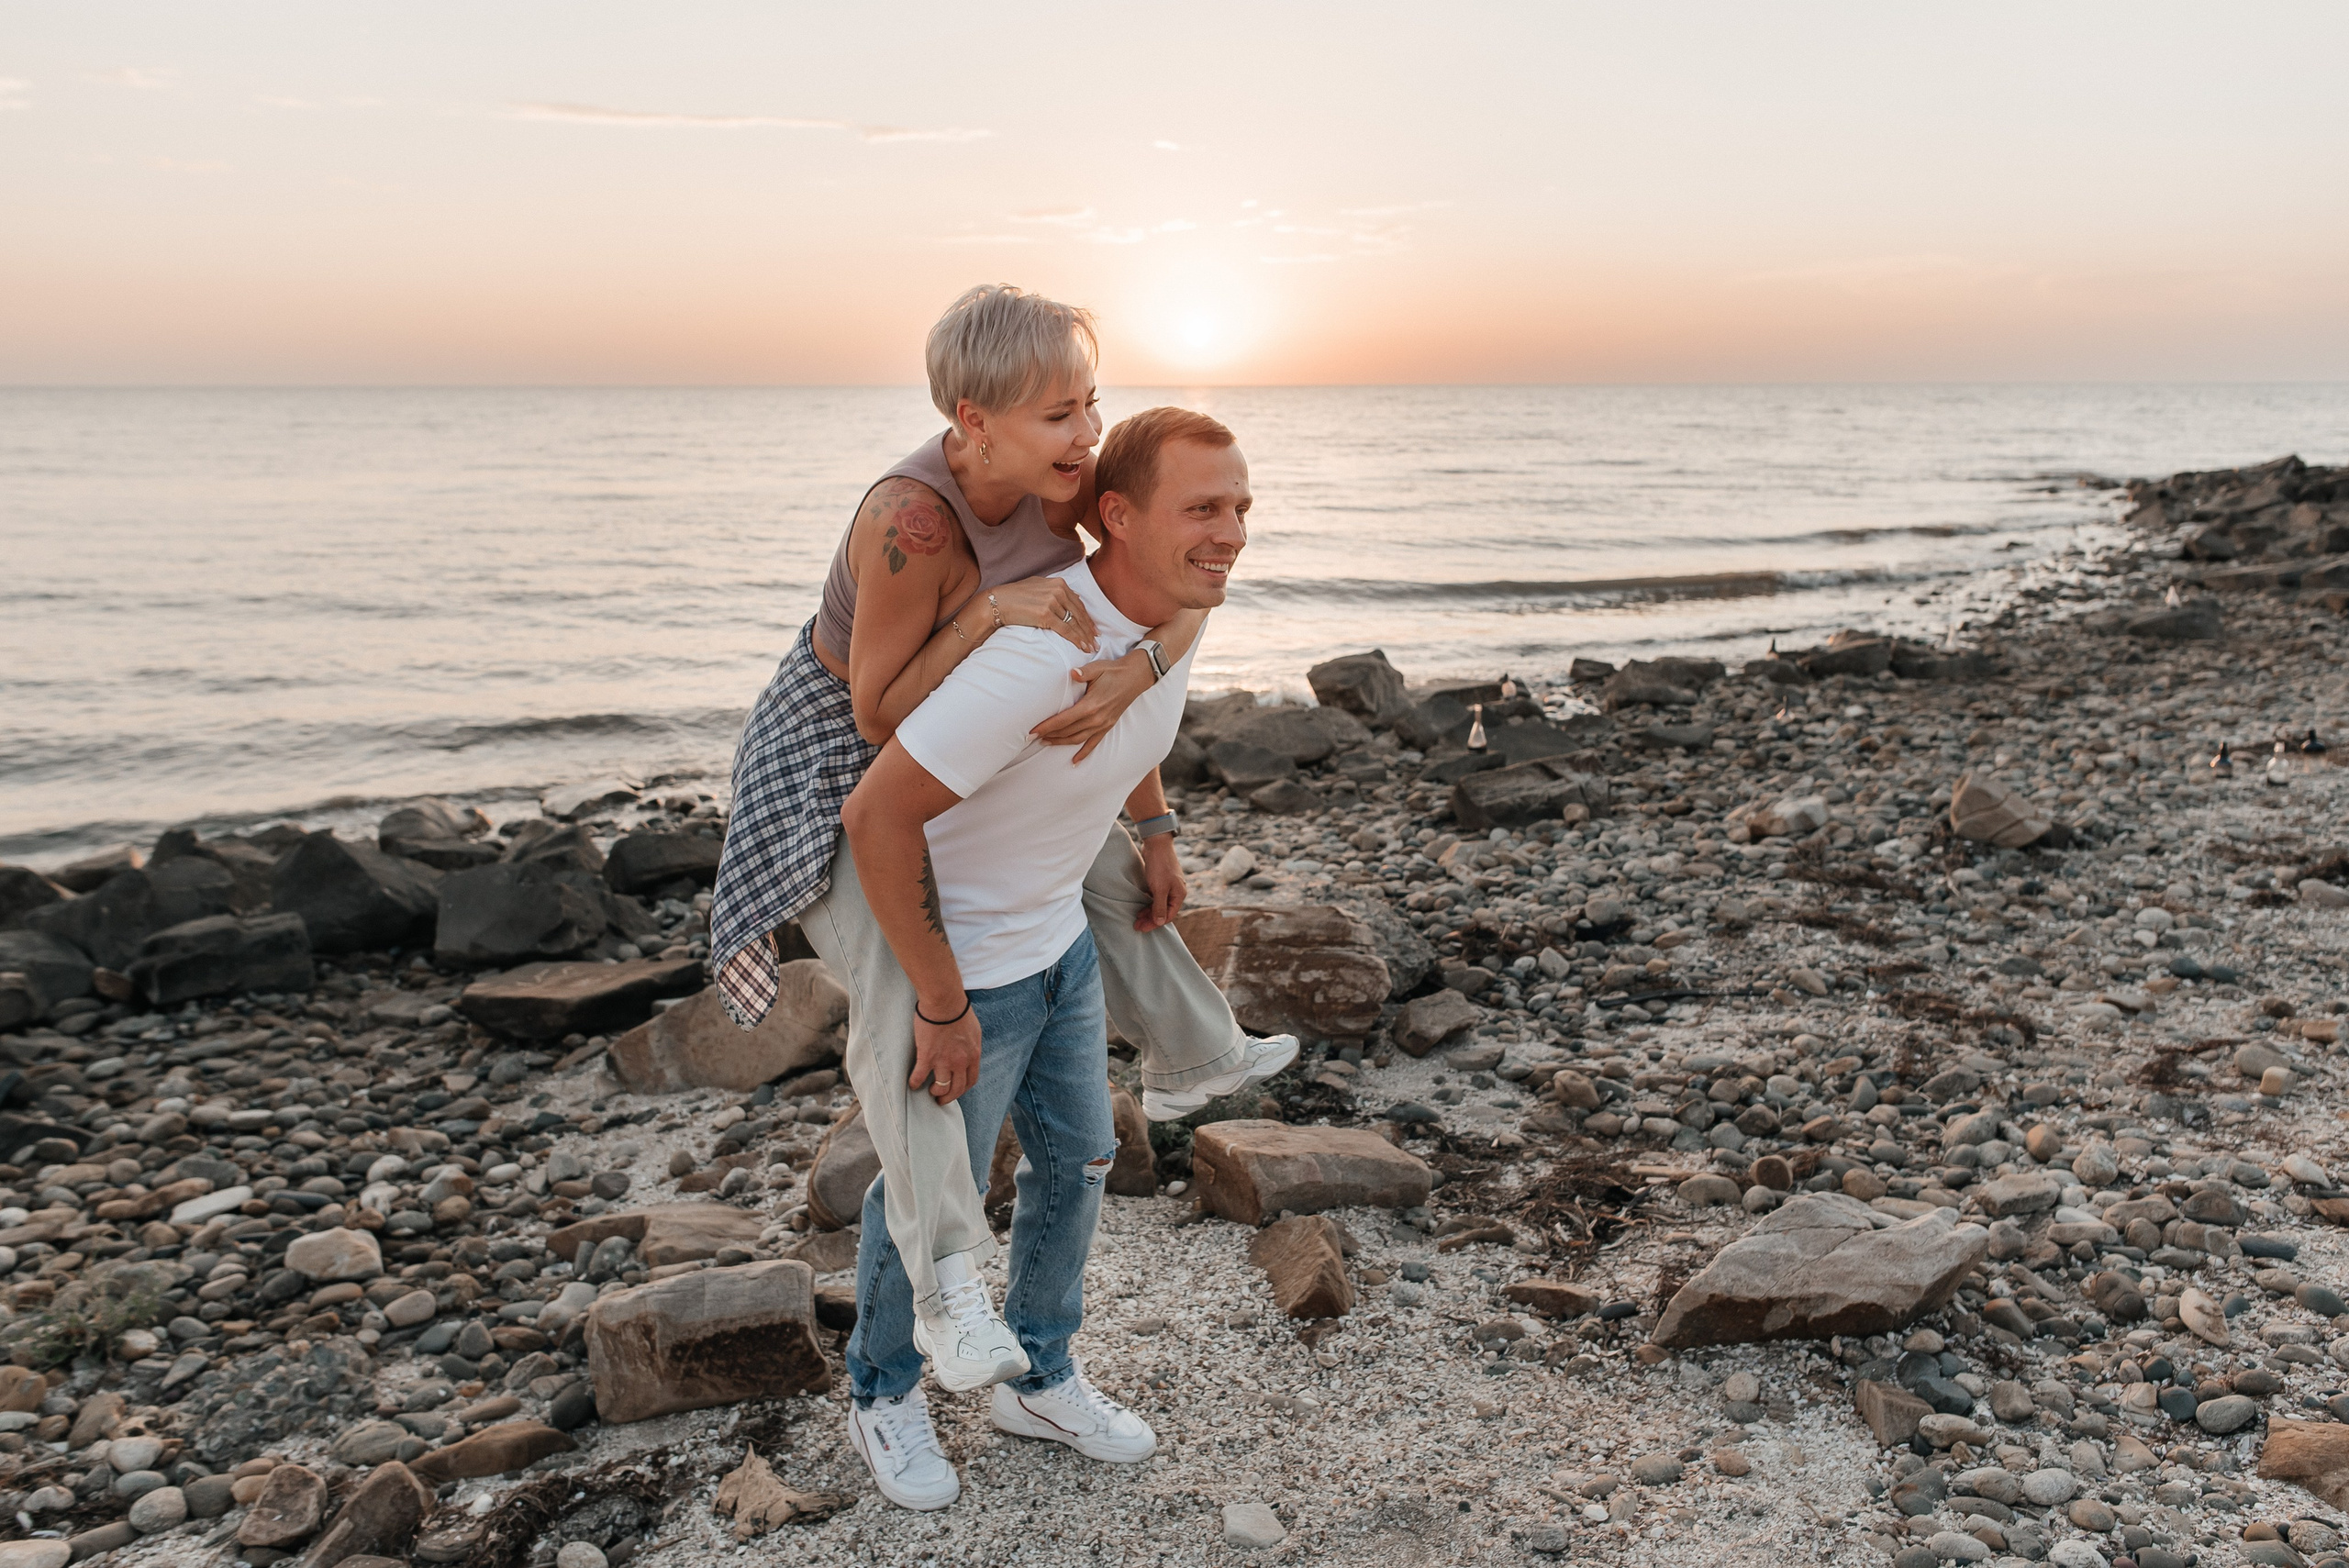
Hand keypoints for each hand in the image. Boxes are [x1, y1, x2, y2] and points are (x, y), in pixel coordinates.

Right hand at [909, 1002, 981, 1104]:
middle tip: (941, 1100)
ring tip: (930, 1092)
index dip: (963, 1089)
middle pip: (957, 1089)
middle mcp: (960, 1062)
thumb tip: (967, 1052)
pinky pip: (919, 1076)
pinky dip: (915, 1082)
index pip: (971, 1080)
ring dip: (935, 1092)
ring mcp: (943, 1060)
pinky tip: (912, 1084)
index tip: (956, 1091)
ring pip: (940, 1087)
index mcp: (973, 1055)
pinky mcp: (927, 1056)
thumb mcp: (973, 1030)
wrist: (945, 1002)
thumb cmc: (958, 1010)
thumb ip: (970, 1045)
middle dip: (949, 1097)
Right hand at [980, 576, 1097, 653]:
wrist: (997, 602)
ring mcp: (1052, 602)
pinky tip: (1082, 647)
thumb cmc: (1015, 595)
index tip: (1093, 629)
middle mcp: (1058, 590)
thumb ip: (1055, 590)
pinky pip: (1066, 630)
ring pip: (1075, 623)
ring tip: (1091, 647)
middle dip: (1089, 630)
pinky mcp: (1046, 615)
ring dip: (1085, 637)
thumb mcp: (1038, 585)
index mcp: (1059, 583)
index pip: (1078, 603)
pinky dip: (1076, 640)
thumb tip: (1072, 596)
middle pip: (1079, 614)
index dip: (1087, 618)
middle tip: (1096, 641)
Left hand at [1031, 648, 1154, 762]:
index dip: (1047, 726)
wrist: (1135, 677)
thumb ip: (1084, 673)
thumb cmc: (1113, 671)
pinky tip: (1074, 762)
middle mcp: (1096, 719)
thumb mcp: (1098, 668)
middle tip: (1032, 737)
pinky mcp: (1107, 726)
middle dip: (1048, 735)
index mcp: (1091, 705)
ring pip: (1077, 739)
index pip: (1063, 720)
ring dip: (1060, 742)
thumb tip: (1072, 673)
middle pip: (1067, 731)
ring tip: (1045, 742)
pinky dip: (1083, 753)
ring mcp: (1102, 725)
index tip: (1033, 731)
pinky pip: (1093, 743)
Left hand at [1135, 835, 1187, 930]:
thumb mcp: (1159, 888)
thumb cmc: (1160, 865)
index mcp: (1179, 895)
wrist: (1157, 843)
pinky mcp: (1161, 880)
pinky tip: (1140, 906)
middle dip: (1150, 919)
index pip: (1168, 916)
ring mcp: (1168, 886)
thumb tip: (1160, 922)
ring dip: (1148, 911)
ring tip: (1137, 917)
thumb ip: (1160, 906)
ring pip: (1158, 904)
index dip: (1155, 924)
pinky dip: (1148, 902)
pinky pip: (1155, 896)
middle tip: (1136, 925)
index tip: (1142, 928)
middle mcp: (1175, 892)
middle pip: (1163, 911)